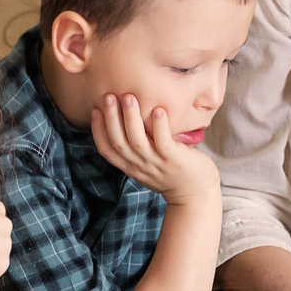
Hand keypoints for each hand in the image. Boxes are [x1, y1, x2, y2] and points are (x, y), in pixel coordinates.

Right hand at [92, 94, 220, 204]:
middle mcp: (140, 166)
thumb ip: (137, 148)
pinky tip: (158, 110)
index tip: (95, 109)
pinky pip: (163, 142)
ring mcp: (156, 164)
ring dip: (131, 118)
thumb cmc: (172, 172)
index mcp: (130, 166)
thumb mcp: (147, 164)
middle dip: (111, 118)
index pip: (106, 149)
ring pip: (137, 142)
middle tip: (109, 96)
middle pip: (118, 142)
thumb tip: (127, 116)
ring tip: (130, 98)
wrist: (195, 193)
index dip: (98, 130)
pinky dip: (159, 126)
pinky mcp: (174, 160)